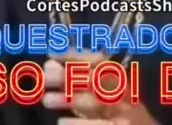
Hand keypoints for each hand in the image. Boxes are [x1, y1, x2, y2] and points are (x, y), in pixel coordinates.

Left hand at [42, 50, 156, 124]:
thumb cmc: (114, 113)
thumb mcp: (95, 94)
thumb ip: (73, 80)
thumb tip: (48, 65)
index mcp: (118, 78)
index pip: (99, 61)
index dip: (76, 56)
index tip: (52, 54)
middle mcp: (124, 93)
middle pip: (97, 80)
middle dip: (70, 77)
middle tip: (46, 78)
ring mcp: (125, 113)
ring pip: (98, 102)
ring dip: (70, 99)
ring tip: (47, 100)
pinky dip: (80, 124)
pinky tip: (62, 122)